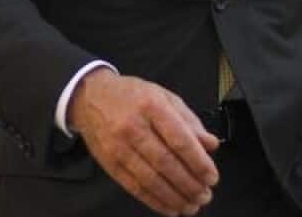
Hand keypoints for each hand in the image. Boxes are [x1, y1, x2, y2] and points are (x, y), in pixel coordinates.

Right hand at [68, 69, 219, 215]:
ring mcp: (118, 146)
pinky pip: (134, 186)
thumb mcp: (164, 97)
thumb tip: (211, 145)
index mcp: (152, 106)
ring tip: (191, 206)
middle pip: (166, 163)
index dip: (198, 162)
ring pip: (150, 179)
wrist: (89, 97)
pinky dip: (154, 201)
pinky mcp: (109, 162)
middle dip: (189, 184)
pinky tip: (170, 208)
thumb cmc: (132, 96)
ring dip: (174, 197)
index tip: (212, 177)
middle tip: (205, 196)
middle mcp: (133, 127)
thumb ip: (189, 121)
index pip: (180, 140)